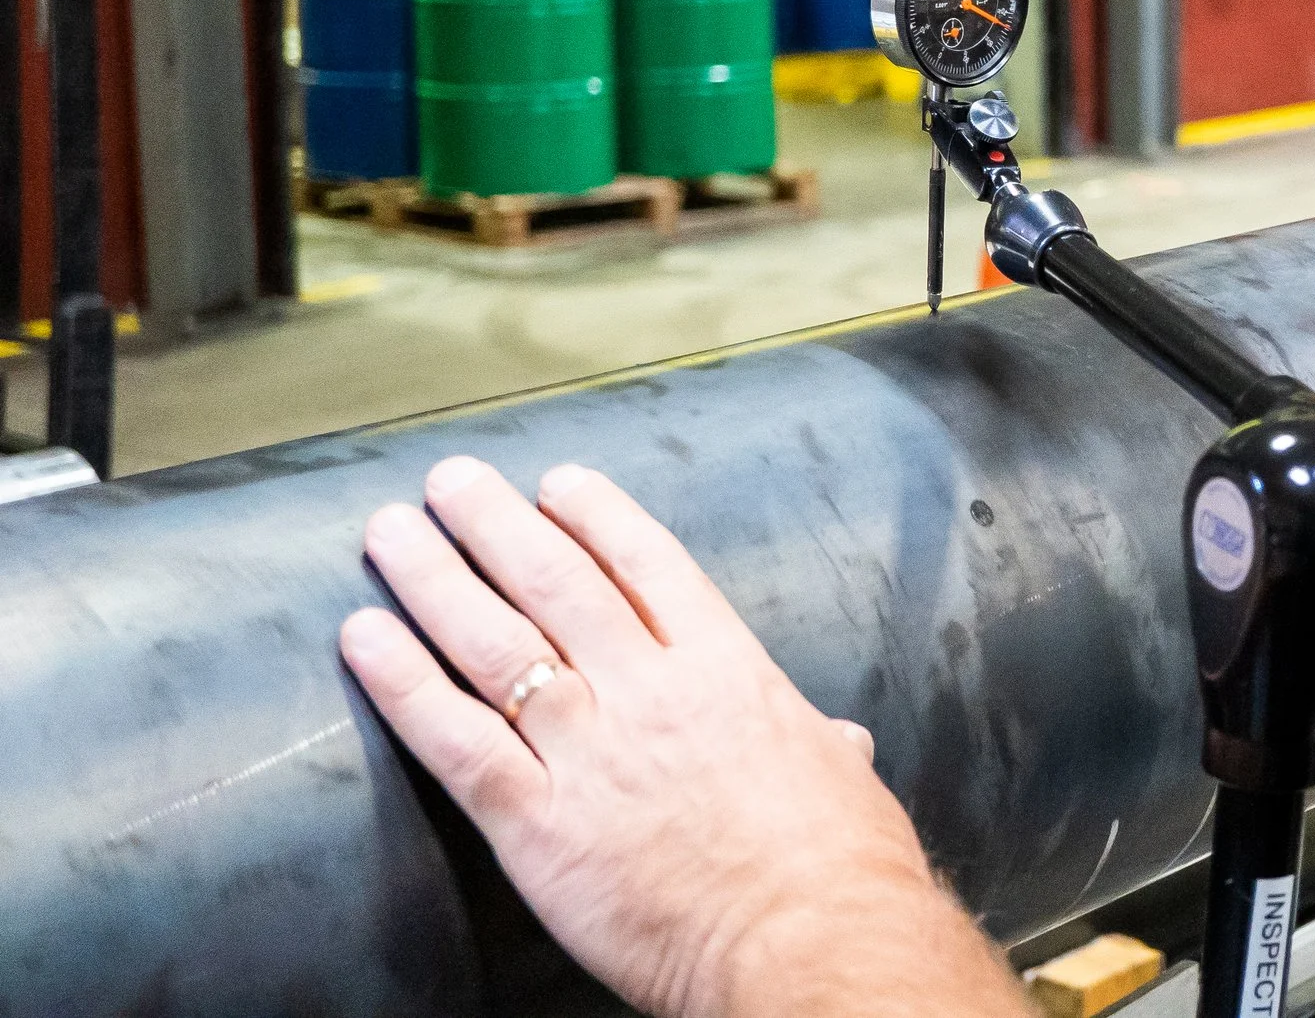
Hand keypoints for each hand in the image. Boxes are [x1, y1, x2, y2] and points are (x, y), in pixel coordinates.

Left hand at [339, 457, 1025, 1017]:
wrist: (812, 938)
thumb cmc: (839, 865)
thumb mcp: (842, 777)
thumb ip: (824, 744)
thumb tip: (842, 741)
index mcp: (726, 669)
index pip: (647, 565)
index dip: (594, 516)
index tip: (555, 484)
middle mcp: (649, 692)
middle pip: (556, 582)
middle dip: (493, 524)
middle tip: (450, 482)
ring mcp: (589, 752)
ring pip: (494, 642)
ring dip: (434, 578)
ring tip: (392, 533)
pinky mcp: (538, 824)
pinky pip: (454, 740)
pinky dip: (403, 683)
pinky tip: (365, 638)